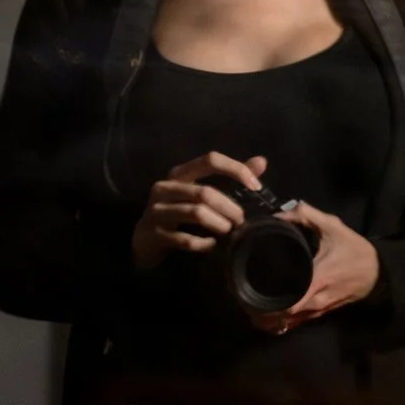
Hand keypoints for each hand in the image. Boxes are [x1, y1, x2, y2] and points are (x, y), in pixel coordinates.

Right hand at [130, 152, 269, 269]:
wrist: (143, 241)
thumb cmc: (177, 213)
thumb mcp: (201, 192)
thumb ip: (231, 177)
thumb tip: (261, 161)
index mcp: (179, 174)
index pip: (210, 159)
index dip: (236, 169)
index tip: (256, 187)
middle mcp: (165, 187)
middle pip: (205, 192)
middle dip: (229, 208)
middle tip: (242, 221)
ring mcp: (156, 211)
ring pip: (196, 213)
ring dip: (219, 225)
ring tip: (229, 233)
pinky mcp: (153, 234)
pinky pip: (185, 239)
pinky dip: (204, 244)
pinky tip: (213, 246)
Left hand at [252, 202, 381, 334]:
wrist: (377, 273)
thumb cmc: (354, 251)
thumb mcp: (333, 227)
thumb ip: (306, 216)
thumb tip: (279, 214)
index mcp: (316, 280)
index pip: (287, 304)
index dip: (265, 304)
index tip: (246, 292)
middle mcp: (315, 300)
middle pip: (282, 316)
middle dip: (260, 311)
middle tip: (241, 296)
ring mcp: (318, 310)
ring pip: (287, 323)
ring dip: (268, 318)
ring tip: (249, 305)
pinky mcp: (320, 313)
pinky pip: (296, 323)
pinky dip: (280, 322)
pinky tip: (266, 315)